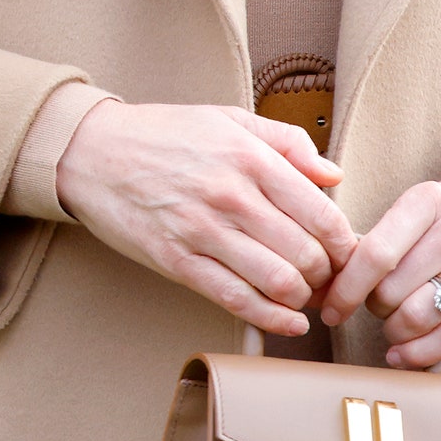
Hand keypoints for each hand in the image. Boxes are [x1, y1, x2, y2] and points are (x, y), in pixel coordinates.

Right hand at [56, 100, 354, 336]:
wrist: (94, 152)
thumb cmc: (165, 133)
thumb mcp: (230, 118)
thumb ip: (288, 142)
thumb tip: (333, 175)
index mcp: (252, 157)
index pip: (322, 215)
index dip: (344, 244)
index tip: (345, 253)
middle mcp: (232, 195)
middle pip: (306, 254)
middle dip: (327, 276)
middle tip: (327, 279)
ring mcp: (203, 231)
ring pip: (278, 281)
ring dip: (301, 298)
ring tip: (303, 295)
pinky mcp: (177, 261)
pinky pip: (235, 300)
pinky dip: (271, 319)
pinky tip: (289, 323)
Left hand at [319, 181, 440, 369]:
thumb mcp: (418, 213)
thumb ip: (377, 241)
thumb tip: (328, 283)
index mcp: (429, 200)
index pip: (375, 253)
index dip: (346, 289)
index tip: (330, 310)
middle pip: (393, 291)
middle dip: (374, 309)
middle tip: (378, 308)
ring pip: (419, 317)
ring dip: (395, 333)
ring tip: (394, 329)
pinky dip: (419, 354)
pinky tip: (403, 354)